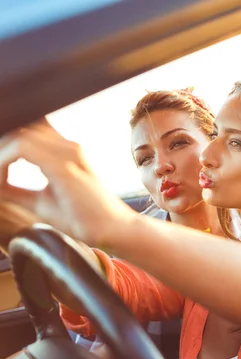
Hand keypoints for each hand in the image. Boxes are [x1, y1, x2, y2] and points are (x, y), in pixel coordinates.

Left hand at [0, 119, 136, 246]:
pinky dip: (3, 162)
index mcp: (66, 151)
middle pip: (22, 128)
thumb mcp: (41, 202)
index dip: (6, 144)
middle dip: (0, 148)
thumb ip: (17, 190)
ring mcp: (67, 153)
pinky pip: (22, 148)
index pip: (30, 129)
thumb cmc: (85, 218)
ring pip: (18, 135)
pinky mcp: (63, 165)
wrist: (113, 230)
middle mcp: (68, 146)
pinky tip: (0, 182)